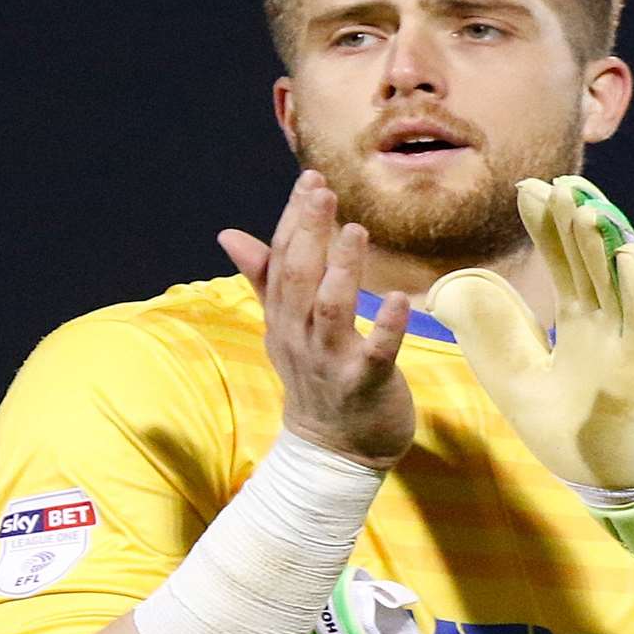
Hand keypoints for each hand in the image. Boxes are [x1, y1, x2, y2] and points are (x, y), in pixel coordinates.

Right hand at [219, 171, 414, 469]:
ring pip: (329, 310)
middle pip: (298, 279)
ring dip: (342, 270)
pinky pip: (376, 353)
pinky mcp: (365, 384)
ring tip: (356, 232)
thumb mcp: (284, 329)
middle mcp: (300, 337)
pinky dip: (389, 327)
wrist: (333, 452)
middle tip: (323, 191)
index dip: (292, 220)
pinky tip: (404, 300)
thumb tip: (229, 234)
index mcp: (281, 319)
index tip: (309, 181)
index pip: (280, 262)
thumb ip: (264, 279)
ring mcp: (330, 362)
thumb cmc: (316, 380)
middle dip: (309, 233)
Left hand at [425, 176, 633, 489]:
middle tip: (556, 185)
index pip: (567, 263)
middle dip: (576, 222)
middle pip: (594, 262)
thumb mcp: (513, 378)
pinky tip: (629, 257)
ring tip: (586, 208)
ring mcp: (629, 343)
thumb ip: (486, 334)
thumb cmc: (567, 433)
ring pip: (625, 280)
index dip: (550, 227)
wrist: (603, 485)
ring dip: (609, 244)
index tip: (531, 189)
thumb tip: (444, 292)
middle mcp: (610, 324)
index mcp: (582, 324)